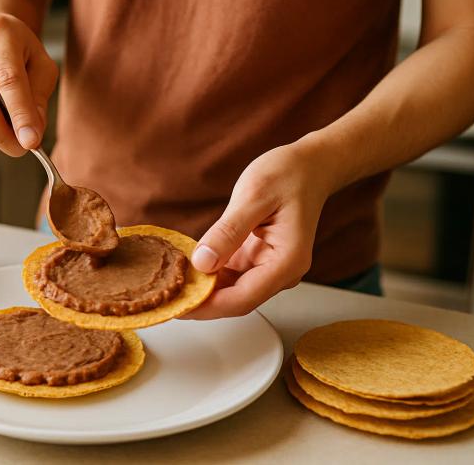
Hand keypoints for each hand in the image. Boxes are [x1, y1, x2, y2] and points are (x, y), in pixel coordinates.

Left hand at [182, 144, 331, 318]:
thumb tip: (202, 262)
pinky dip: (209, 274)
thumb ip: (227, 232)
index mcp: (286, 261)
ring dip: (203, 289)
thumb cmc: (287, 175)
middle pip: (236, 300)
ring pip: (231, 290)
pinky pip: (231, 274)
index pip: (242, 299)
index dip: (207, 307)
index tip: (177, 306)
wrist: (309, 165)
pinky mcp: (258, 258)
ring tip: (170, 284)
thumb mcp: (253, 197)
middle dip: (201, 301)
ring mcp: (270, 267)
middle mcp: (281, 271)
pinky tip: (186, 268)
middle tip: (164, 297)